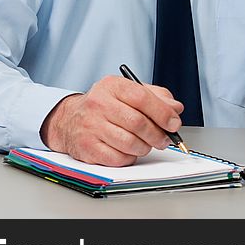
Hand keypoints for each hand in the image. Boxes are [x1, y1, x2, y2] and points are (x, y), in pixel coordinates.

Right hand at [40, 75, 183, 165]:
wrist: (69, 119)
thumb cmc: (105, 105)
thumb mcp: (128, 91)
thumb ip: (156, 97)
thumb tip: (176, 109)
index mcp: (112, 86)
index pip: (142, 98)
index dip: (163, 113)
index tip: (174, 123)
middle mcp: (99, 104)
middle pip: (138, 123)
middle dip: (158, 134)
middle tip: (165, 139)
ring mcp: (91, 126)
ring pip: (130, 143)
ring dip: (145, 147)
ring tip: (146, 144)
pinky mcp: (87, 147)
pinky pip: (118, 158)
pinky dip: (130, 157)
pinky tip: (129, 150)